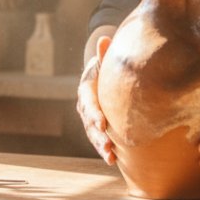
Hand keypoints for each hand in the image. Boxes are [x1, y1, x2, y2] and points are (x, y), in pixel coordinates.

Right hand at [76, 35, 115, 164]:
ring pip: (93, 136)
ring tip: (111, 159)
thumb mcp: (102, 60)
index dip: (94, 113)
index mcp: (85, 90)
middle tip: (108, 146)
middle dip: (98, 136)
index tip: (102, 123)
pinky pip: (99, 140)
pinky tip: (114, 161)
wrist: (98, 77)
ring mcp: (89, 119)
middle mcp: (84, 107)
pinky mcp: (96, 128)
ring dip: (101, 148)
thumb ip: (103, 54)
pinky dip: (105, 150)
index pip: (89, 103)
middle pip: (89, 124)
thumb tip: (104, 38)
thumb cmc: (104, 67)